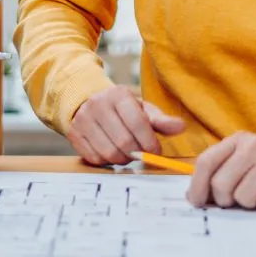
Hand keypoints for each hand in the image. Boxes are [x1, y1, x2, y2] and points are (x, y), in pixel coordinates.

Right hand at [68, 86, 184, 164]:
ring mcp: (83, 120)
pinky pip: (94, 158)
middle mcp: (98, 105)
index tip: (155, 151)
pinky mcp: (74, 134)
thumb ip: (161, 120)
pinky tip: (111, 153)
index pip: (137, 123)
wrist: (86, 102)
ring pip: (109, 153)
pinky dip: (107, 162)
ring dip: (123, 160)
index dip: (150, 142)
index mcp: (118, 95)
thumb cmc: (121, 109)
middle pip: (124, 142)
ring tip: (127, 154)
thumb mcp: (142, 109)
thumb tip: (181, 127)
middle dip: (137, 153)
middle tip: (141, 154)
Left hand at [186, 132, 255, 210]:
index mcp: (239, 140)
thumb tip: (193, 197)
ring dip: (252, 203)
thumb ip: (221, 173)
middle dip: (227, 200)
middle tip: (240, 200)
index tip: (197, 202)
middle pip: (221, 184)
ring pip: (243, 197)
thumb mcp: (246, 161)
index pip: (206, 162)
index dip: (197, 186)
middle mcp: (254, 145)